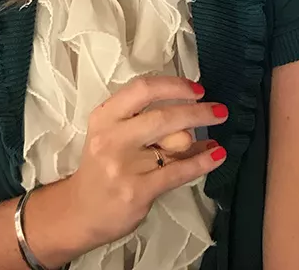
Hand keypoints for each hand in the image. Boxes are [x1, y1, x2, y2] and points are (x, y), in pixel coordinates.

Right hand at [65, 75, 227, 249]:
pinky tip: (217, 156)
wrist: (80, 212)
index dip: (173, 86)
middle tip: (218, 110)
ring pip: (172, 144)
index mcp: (105, 116)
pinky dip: (201, 162)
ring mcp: (124, 166)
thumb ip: (142, 122)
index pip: (142, 89)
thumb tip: (190, 110)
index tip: (196, 88)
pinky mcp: (137, 191)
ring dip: (201, 138)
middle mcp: (112, 137)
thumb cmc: (101, 167)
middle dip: (196, 111)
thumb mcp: (112, 135)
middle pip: (162, 115)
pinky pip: (178, 172)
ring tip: (216, 136)